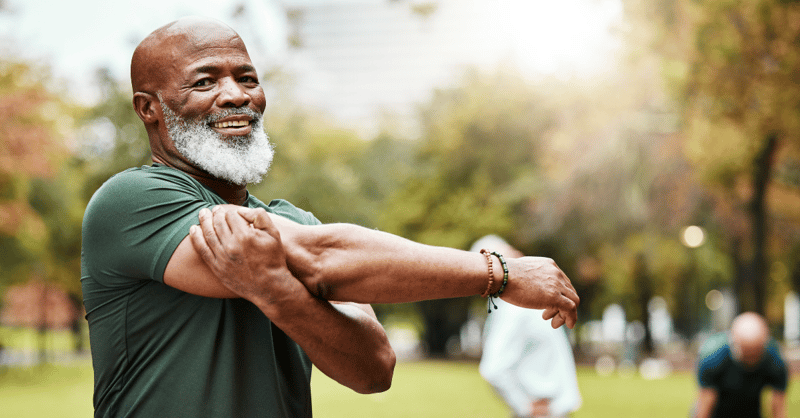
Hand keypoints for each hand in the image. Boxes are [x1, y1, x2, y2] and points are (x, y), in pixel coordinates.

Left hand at [189, 205, 303, 307]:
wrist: (269, 286)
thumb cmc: (273, 258)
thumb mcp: (274, 234)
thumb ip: (260, 216)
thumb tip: (242, 211)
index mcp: (245, 235)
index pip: (231, 215)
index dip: (231, 211)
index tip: (231, 212)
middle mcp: (232, 245)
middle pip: (218, 222)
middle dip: (216, 213)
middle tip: (214, 209)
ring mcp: (222, 257)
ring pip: (208, 233)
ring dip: (204, 221)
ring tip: (203, 213)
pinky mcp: (217, 267)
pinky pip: (202, 249)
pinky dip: (196, 237)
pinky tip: (194, 229)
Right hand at [499, 257, 578, 328]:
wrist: (501, 275)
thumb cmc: (504, 275)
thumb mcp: (522, 272)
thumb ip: (530, 278)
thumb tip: (526, 286)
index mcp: (549, 265)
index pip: (563, 283)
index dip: (559, 296)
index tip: (547, 307)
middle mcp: (556, 273)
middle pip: (569, 292)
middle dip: (562, 306)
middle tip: (548, 316)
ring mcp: (556, 284)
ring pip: (573, 301)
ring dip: (566, 314)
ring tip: (553, 323)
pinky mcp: (554, 296)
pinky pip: (570, 308)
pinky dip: (571, 318)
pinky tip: (567, 325)